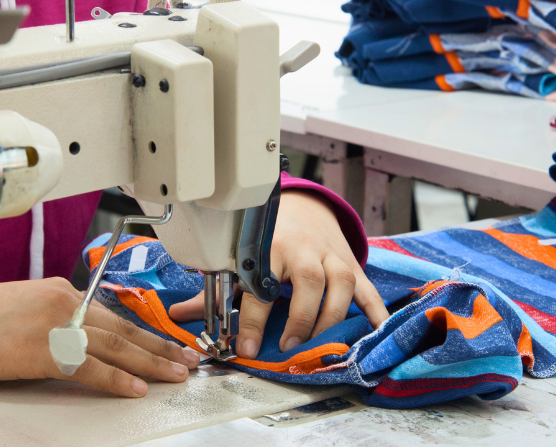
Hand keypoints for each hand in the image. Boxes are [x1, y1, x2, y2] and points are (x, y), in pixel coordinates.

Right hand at [0, 277, 198, 396]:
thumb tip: (88, 338)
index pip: (116, 315)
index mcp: (64, 291)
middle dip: (161, 346)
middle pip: (124, 329)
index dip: (146, 332)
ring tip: (178, 374)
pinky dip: (115, 379)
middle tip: (189, 360)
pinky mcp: (41, 350)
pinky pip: (88, 367)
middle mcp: (66, 302)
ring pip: (115, 346)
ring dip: (151, 362)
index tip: (169, 344)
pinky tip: (136, 388)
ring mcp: (55, 324)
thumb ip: (63, 318)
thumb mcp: (29, 307)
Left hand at [169, 190, 388, 358]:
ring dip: (332, 318)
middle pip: (308, 280)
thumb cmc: (270, 239)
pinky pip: (368, 288)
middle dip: (300, 317)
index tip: (245, 347)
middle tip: (289, 347)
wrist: (305, 209)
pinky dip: (375, 312)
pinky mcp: (353, 265)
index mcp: (269, 247)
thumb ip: (215, 291)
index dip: (252, 319)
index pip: (260, 285)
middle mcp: (303, 249)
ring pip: (341, 283)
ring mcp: (332, 256)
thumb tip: (180, 314)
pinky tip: (375, 332)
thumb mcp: (241, 260)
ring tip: (321, 346)